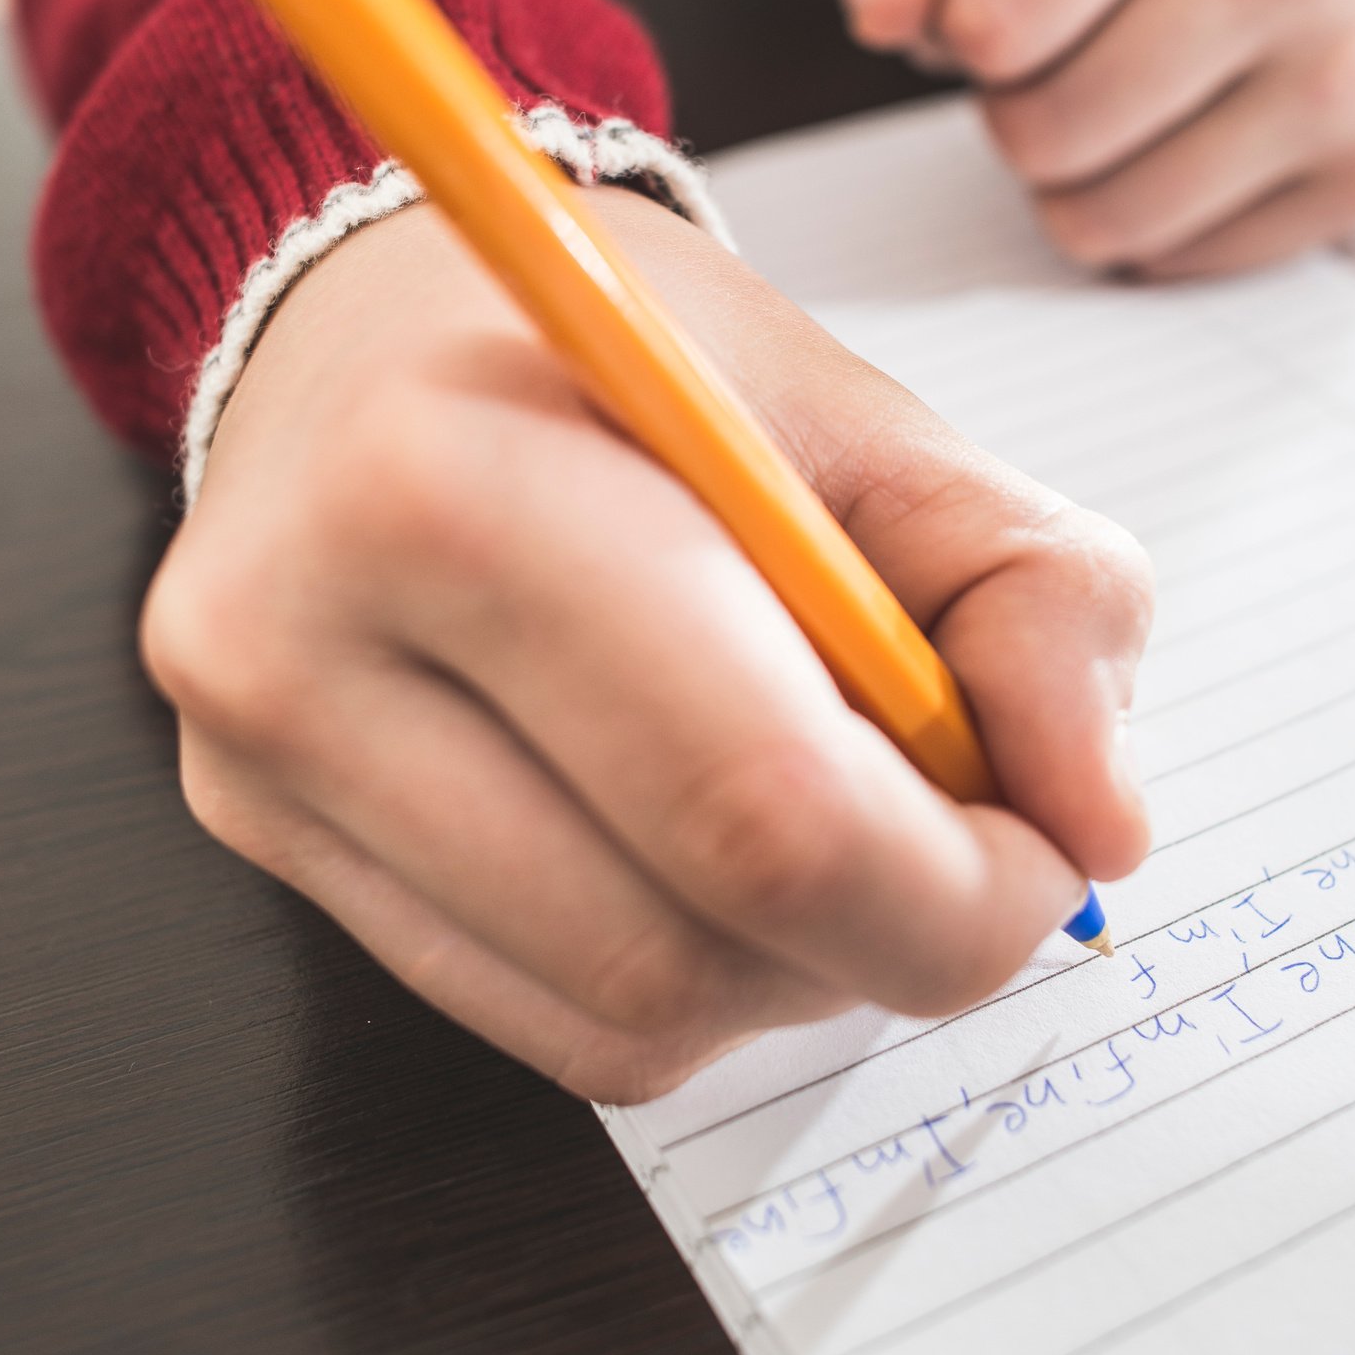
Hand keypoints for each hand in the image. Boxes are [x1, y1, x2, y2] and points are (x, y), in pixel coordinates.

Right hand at [140, 193, 1152, 1101]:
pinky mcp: (263, 845)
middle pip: (685, 950)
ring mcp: (259, 767)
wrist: (374, 322)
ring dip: (786, 968)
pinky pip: (551, 1032)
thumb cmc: (632, 364)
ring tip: (813, 817)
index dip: (955, 888)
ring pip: (623, 1025)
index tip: (1043, 851)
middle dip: (886, 937)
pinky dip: (685, 979)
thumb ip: (1033, 596)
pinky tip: (698, 849)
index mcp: (453, 480)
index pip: (757, 806)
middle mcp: (304, 643)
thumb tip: (1095, 822)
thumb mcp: (871, 416)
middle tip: (959, 844)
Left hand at [806, 0, 1354, 276]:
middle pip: (1041, 130)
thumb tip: (887, 6)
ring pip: (1103, 218)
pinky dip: (1146, 219)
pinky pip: (1174, 262)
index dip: (956, 17)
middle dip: (1011, 101)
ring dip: (1066, 174)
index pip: (988, 16)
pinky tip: (1182, 127)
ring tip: (1114, 80)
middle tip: (1061, 36)